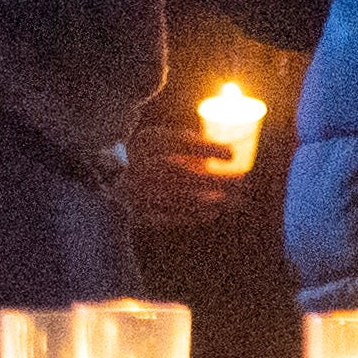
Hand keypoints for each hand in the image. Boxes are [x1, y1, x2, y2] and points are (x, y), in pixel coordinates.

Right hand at [119, 120, 247, 229]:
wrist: (117, 187)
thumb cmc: (153, 160)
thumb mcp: (164, 144)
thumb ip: (189, 143)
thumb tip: (233, 146)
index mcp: (145, 142)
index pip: (176, 141)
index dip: (205, 147)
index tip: (232, 153)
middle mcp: (137, 164)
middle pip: (177, 170)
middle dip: (211, 178)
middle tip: (240, 182)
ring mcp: (135, 190)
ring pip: (173, 195)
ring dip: (205, 198)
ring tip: (231, 199)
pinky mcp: (137, 212)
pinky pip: (167, 216)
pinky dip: (192, 215)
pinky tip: (213, 212)